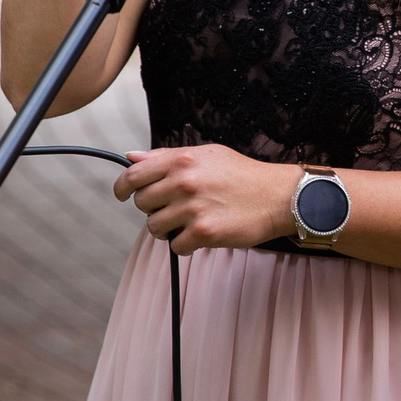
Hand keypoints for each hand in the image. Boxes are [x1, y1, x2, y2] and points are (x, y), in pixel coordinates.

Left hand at [116, 145, 297, 253]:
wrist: (278, 197)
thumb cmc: (242, 175)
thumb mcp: (206, 155)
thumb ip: (166, 156)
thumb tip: (131, 158)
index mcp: (182, 160)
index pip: (133, 176)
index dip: (121, 188)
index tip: (122, 195)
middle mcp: (184, 182)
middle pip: (142, 204)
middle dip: (153, 209)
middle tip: (173, 209)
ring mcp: (193, 208)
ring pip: (155, 227)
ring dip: (168, 229)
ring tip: (189, 222)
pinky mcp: (204, 233)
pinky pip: (176, 246)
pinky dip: (185, 244)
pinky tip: (201, 234)